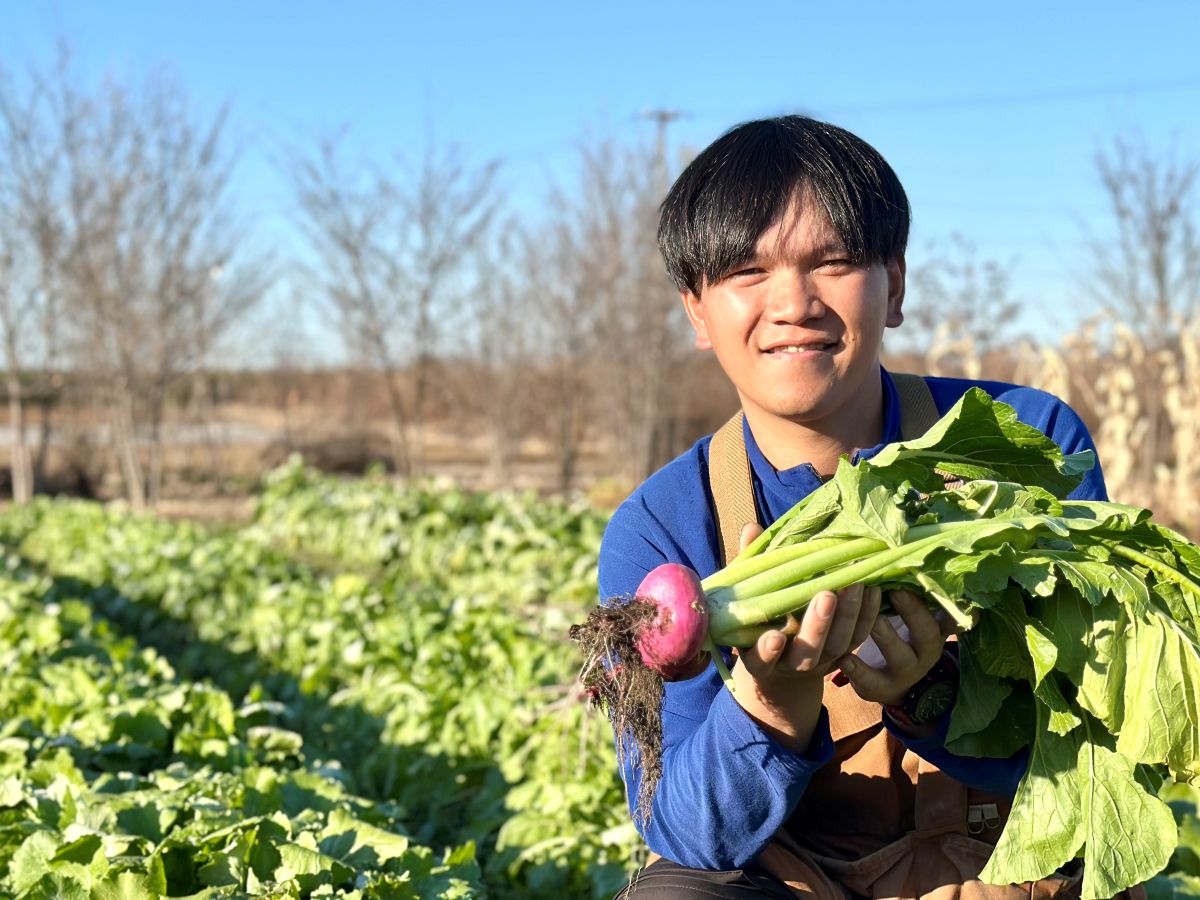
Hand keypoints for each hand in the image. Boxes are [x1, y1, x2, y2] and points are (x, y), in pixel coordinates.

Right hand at [728, 524, 881, 750]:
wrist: (782, 659)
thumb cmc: (760, 617)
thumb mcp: (747, 595)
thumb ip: (749, 566)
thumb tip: (751, 528)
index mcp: (759, 656)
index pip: (760, 659)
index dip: (767, 651)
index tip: (774, 637)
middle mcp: (790, 664)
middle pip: (807, 654)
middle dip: (818, 626)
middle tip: (826, 595)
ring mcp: (821, 662)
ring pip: (837, 646)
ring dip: (848, 616)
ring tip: (855, 583)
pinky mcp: (844, 653)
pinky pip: (859, 637)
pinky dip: (868, 614)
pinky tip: (873, 587)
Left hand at [837, 589, 954, 707]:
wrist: (886, 681)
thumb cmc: (895, 631)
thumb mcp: (907, 612)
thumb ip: (908, 587)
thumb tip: (904, 541)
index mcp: (934, 627)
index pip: (953, 616)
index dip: (963, 608)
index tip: (962, 593)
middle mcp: (925, 650)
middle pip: (928, 633)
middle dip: (913, 613)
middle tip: (896, 592)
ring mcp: (905, 672)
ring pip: (900, 657)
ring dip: (885, 636)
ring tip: (871, 621)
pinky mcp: (881, 688)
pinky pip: (871, 682)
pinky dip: (857, 671)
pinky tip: (843, 658)